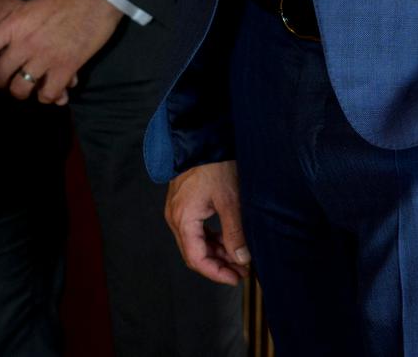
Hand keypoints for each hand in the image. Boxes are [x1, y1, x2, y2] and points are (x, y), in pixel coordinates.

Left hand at [0, 0, 120, 103]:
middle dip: (0, 83)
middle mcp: (24, 43)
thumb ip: (20, 24)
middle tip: (8, 80)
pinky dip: (48, 96)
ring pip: (20, 90)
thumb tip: (11, 41)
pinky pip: (48, 94)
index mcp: (14, 24)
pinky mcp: (66, 67)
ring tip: (30, 87)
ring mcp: (45, 57)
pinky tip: (51, 90)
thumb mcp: (33, 5)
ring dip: (24, 91)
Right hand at [164, 161, 249, 284]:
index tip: (235, 278)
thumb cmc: (215, 166)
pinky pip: (196, 230)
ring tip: (239, 257)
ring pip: (196, 242)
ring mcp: (178, 211)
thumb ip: (234, 232)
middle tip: (241, 270)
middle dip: (218, 264)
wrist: (204, 138)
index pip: (196, 258)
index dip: (216, 273)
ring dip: (216, 252)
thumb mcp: (230, 201)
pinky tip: (228, 240)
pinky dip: (211, 238)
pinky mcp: (185, 205)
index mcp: (183, 219)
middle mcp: (176, 217)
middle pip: (194, 253)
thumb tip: (241, 258)